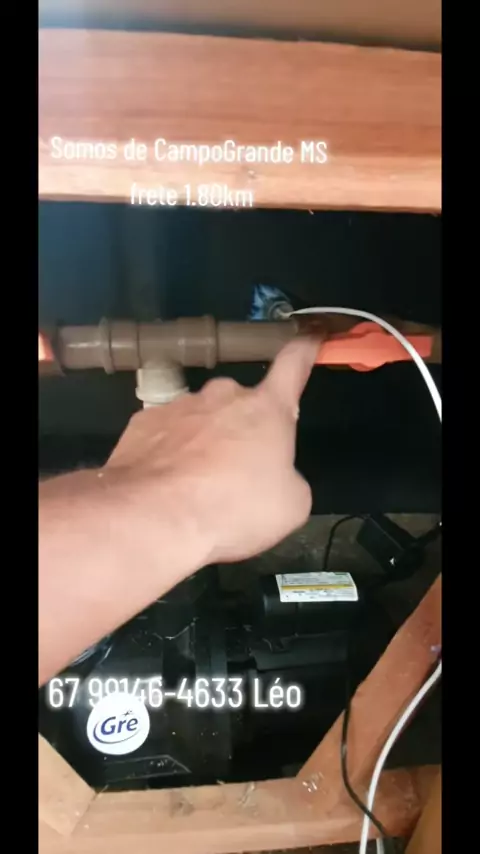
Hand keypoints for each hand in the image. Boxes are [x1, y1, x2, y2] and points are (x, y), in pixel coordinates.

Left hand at [106, 336, 317, 564]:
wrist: (153, 518)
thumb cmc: (232, 509)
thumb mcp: (290, 505)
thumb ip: (288, 478)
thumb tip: (275, 476)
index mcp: (266, 409)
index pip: (292, 366)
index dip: (303, 351)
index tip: (307, 338)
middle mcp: (222, 396)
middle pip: (241, 405)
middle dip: (242, 431)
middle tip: (239, 474)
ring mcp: (178, 406)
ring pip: (201, 421)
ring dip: (204, 445)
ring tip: (198, 489)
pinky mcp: (142, 423)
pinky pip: (166, 435)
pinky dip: (169, 455)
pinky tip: (168, 486)